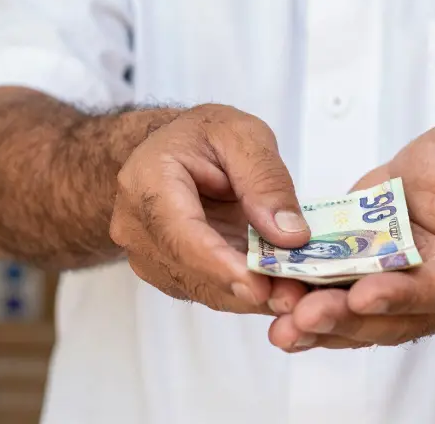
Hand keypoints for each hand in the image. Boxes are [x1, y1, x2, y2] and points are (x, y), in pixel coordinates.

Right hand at [110, 104, 310, 313]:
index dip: (221, 265)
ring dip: (250, 297)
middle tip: (297, 296)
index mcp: (147, 182)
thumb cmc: (202, 136)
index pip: (181, 235)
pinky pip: (208, 290)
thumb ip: (265, 180)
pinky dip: (244, 292)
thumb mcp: (242, 135)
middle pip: (192, 271)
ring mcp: (147, 255)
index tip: (260, 287)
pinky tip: (278, 286)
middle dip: (247, 288)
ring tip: (296, 292)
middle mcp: (137, 227)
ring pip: (203, 289)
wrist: (172, 149)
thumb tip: (289, 234)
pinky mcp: (167, 272)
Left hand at [267, 123, 434, 350]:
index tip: (362, 295)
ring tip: (281, 328)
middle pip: (389, 317)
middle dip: (344, 318)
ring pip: (359, 320)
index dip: (398, 296)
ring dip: (319, 326)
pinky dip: (307, 311)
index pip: (434, 291)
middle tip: (303, 316)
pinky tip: (276, 316)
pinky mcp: (366, 283)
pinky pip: (337, 303)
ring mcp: (398, 295)